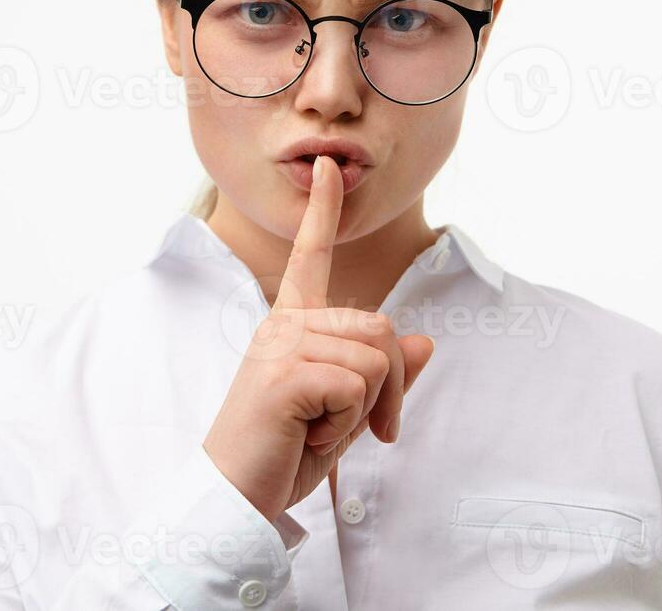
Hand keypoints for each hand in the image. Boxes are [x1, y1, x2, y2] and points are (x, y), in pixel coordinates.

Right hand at [201, 155, 436, 521]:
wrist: (235, 497)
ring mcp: (282, 343)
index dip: (322, 211)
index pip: (312, 257)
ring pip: (377, 359)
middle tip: (352, 429)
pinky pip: (358, 386)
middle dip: (388, 389)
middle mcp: (285, 324)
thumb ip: (382, 376)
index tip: (327, 166)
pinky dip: (346, 424)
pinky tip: (305, 435)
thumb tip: (426, 342)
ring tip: (316, 428)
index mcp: (292, 325)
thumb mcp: (343, 413)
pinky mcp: (285, 372)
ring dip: (364, 409)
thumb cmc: (282, 454)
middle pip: (383, 330)